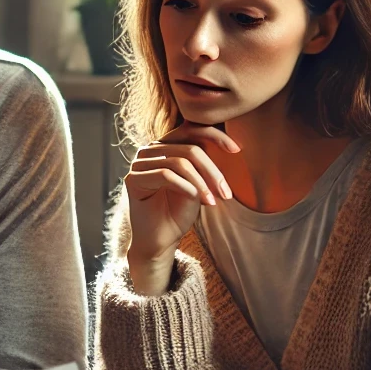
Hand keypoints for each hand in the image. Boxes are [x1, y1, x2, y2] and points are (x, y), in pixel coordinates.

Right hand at [125, 123, 239, 295]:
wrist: (162, 239)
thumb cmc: (180, 211)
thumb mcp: (198, 182)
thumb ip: (204, 162)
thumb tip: (231, 143)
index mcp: (165, 145)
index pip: (191, 129)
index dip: (215, 136)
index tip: (237, 150)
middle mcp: (150, 150)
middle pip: (189, 148)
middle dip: (212, 171)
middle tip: (226, 193)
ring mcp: (139, 163)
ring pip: (179, 162)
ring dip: (202, 183)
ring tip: (214, 200)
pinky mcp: (133, 179)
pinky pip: (166, 175)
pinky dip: (187, 187)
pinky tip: (198, 200)